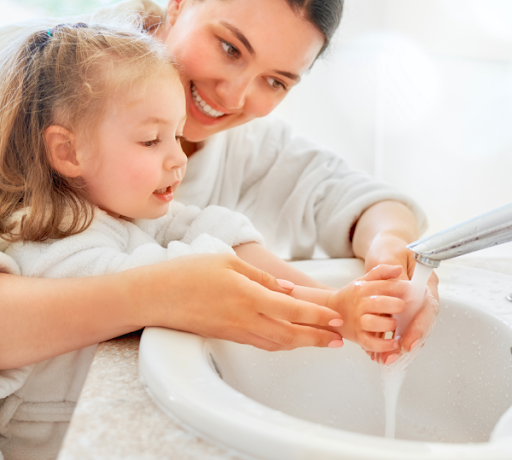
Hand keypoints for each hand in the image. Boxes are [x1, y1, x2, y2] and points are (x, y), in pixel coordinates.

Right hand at [135, 253, 343, 351]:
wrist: (157, 296)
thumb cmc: (189, 273)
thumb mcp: (228, 262)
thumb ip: (261, 278)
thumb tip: (287, 291)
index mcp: (248, 296)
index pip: (292, 311)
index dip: (317, 318)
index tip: (335, 320)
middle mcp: (245, 319)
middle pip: (289, 335)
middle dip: (317, 339)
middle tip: (338, 341)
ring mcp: (236, 331)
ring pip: (277, 343)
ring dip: (301, 344)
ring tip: (320, 342)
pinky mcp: (227, 336)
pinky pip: (261, 343)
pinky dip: (281, 343)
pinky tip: (289, 339)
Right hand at [324, 264, 406, 351]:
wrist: (331, 310)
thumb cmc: (353, 295)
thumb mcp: (364, 280)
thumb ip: (381, 272)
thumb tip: (398, 269)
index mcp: (363, 288)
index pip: (383, 285)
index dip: (400, 287)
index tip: (411, 290)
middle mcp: (360, 304)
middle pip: (378, 303)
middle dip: (394, 304)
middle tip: (403, 306)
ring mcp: (359, 321)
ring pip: (373, 323)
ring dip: (388, 324)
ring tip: (395, 323)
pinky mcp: (358, 337)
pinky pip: (370, 343)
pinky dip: (383, 345)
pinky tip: (394, 343)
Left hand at [364, 232, 439, 362]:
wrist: (385, 247)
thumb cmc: (389, 247)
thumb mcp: (389, 254)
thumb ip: (393, 270)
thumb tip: (400, 286)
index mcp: (425, 282)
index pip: (428, 308)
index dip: (419, 327)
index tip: (408, 341)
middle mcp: (421, 296)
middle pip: (421, 323)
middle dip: (409, 341)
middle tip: (395, 356)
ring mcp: (411, 304)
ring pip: (409, 330)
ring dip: (398, 346)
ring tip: (385, 360)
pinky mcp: (400, 310)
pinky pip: (397, 328)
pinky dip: (388, 341)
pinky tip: (378, 353)